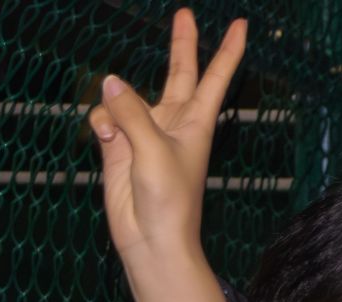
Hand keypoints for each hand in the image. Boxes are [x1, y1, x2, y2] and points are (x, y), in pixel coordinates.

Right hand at [87, 8, 247, 262]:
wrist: (151, 239)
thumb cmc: (169, 200)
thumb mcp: (154, 149)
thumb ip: (131, 112)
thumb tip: (108, 82)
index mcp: (196, 122)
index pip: (214, 77)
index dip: (227, 51)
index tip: (241, 26)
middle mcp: (173, 122)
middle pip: (178, 73)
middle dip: (180, 45)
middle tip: (183, 12)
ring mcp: (144, 131)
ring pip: (124, 97)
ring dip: (115, 105)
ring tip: (118, 136)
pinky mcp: (119, 145)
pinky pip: (104, 118)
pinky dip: (100, 125)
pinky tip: (105, 141)